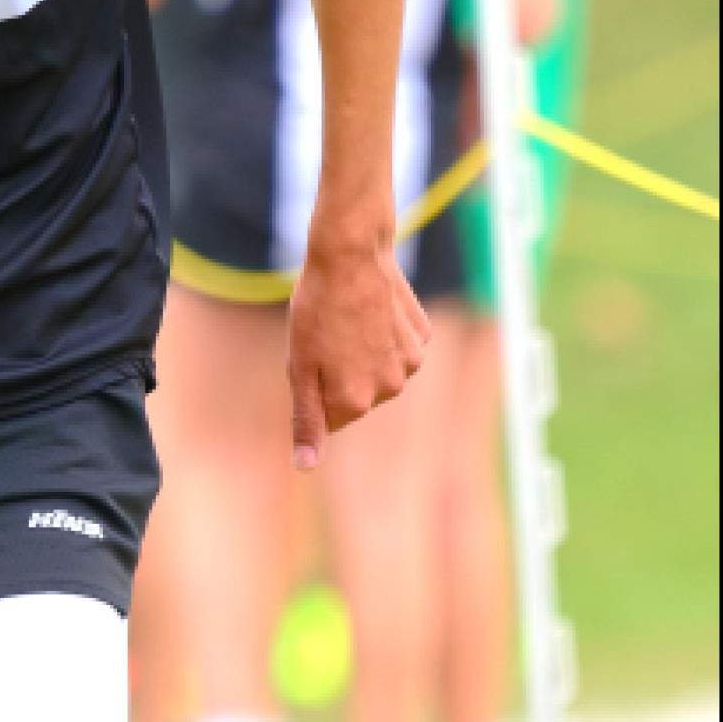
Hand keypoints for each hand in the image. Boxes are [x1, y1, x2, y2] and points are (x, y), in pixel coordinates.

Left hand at [287, 226, 430, 469]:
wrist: (352, 255)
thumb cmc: (316, 309)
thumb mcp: (300, 366)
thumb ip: (306, 420)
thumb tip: (306, 466)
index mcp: (355, 401)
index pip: (330, 419)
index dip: (314, 390)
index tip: (310, 359)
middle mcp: (389, 388)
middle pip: (357, 396)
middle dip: (339, 374)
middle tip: (326, 336)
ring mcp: (411, 363)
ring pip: (379, 372)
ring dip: (363, 355)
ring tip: (349, 321)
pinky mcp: (422, 337)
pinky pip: (398, 347)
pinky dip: (384, 334)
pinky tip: (372, 310)